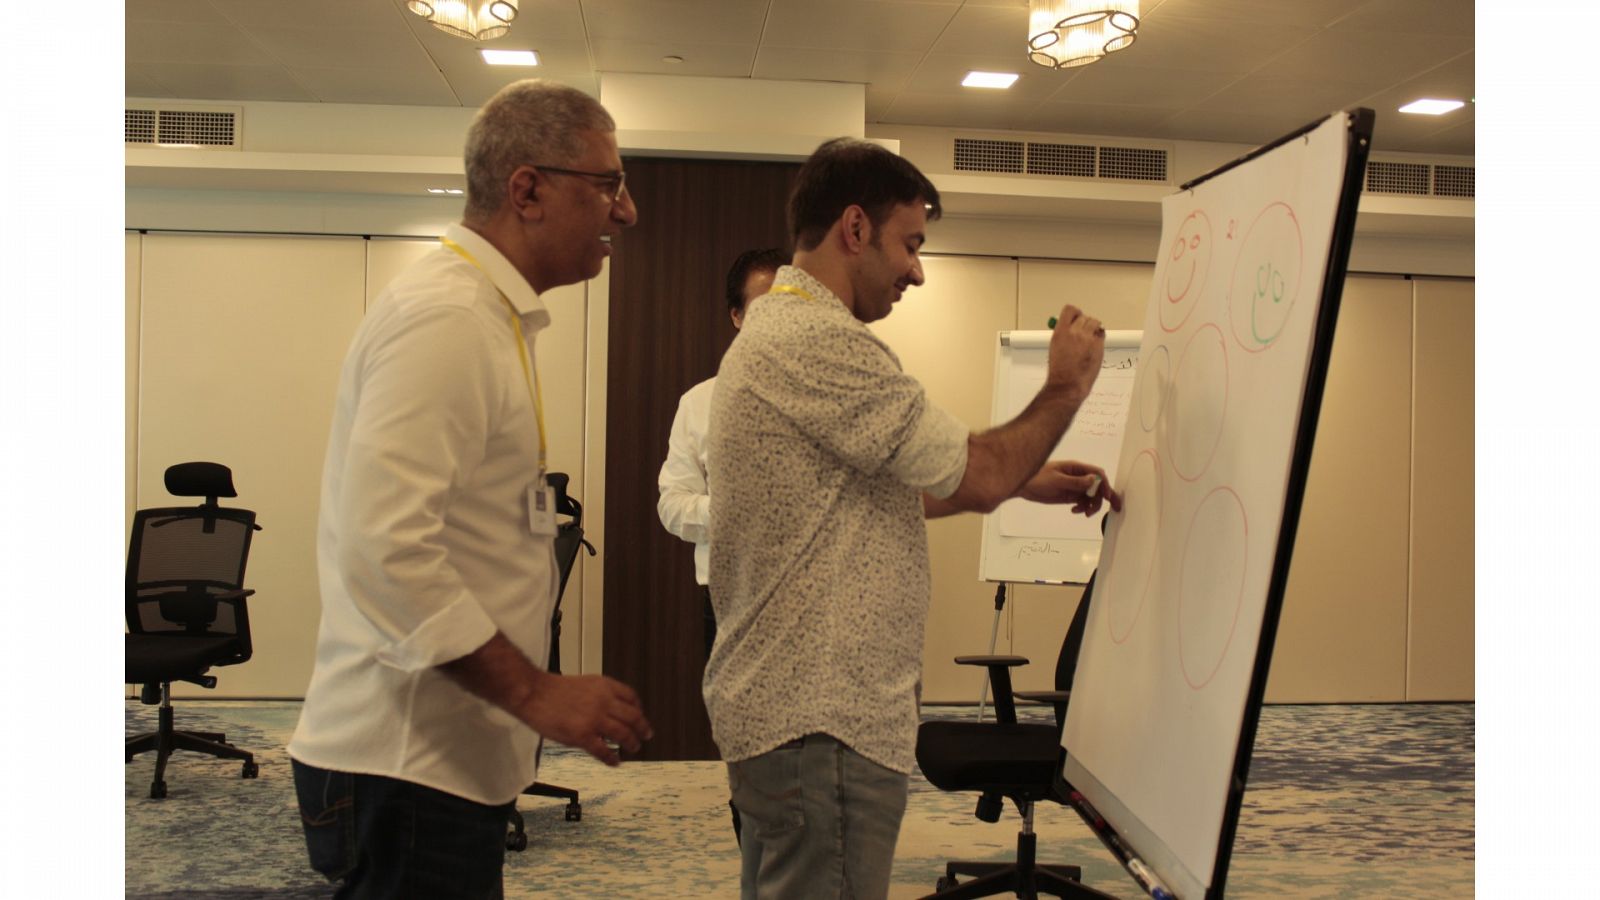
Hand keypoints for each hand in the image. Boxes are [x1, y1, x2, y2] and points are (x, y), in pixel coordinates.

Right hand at [520, 672, 653, 765]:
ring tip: (634, 748)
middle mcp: (604, 701)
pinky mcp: (582, 736)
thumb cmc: (551, 689)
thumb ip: (598, 695)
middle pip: (633, 716)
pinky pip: (603, 750)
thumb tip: (609, 712)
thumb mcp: (583, 684)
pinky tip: (615, 762)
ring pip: (623, 734)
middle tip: (647, 735)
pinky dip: (612, 758)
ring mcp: (594, 719)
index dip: (639, 708)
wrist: (532, 692)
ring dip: (632, 743)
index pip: (631, 696)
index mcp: (604, 685)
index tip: (640, 715)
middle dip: (643, 728)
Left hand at [1019, 460, 1121, 515]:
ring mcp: (1074, 486)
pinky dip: (1082, 508)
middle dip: (1105, 497)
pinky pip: (1082, 502)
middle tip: (1115, 509)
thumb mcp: (1056, 480)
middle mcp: (1078, 477)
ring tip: (1085, 513)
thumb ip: (1075, 482)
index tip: (1106, 497)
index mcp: (1076, 468)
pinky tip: (1074, 511)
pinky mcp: (1069, 495)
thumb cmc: (1038, 478)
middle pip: (1097, 486)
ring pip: (1091, 496)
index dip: (1104, 484)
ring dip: (1092, 505)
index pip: (1097, 474)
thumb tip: (1094, 480)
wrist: (1023, 486)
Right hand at [1045, 305, 1104, 400]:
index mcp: (1061, 331)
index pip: (1070, 310)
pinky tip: (1094, 346)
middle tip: (1084, 333)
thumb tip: (1070, 326)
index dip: (1075, 313)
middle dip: (1084, 323)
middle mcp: (1074, 332)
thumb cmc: (1060, 369)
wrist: (1068, 383)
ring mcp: (1087, 338)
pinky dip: (1099, 337)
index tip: (1076, 318)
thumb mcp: (1055, 346)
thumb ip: (1063, 334)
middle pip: (1084, 316)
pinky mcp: (1098, 345)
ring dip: (1093, 328)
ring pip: (1095, 322)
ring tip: (1090, 339)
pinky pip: (1101, 334)